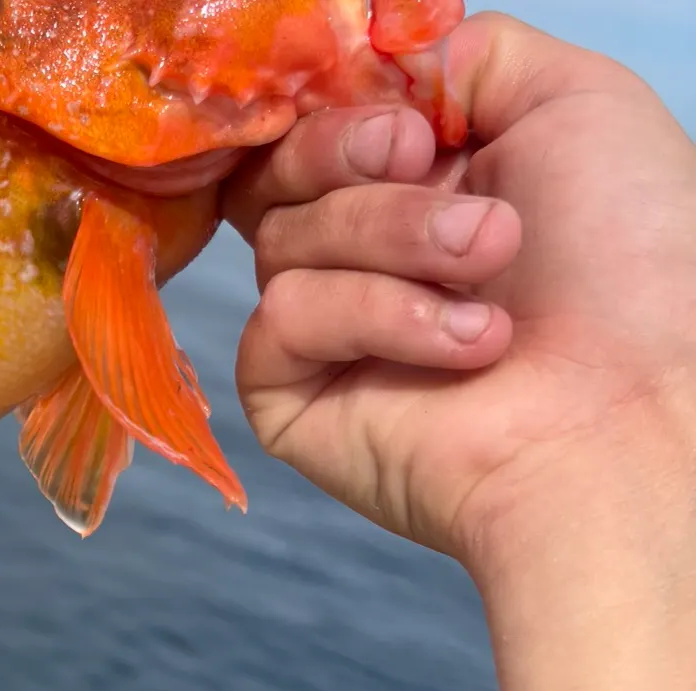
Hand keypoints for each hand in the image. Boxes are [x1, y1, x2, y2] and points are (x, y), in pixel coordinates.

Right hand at [220, 12, 695, 584]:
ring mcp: (330, 332)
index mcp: (425, 185)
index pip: (320, 124)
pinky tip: (457, 348)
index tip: (408, 128)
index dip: (342, 111)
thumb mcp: (575, 104)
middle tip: (423, 171)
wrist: (624, 413)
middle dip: (349, 159)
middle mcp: (370, 255)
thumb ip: (467, 59)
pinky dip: (368, 317)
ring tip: (487, 280)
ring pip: (282, 241)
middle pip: (281, 171)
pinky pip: (278, 320)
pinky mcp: (293, 398)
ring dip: (394, 243)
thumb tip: (385, 70)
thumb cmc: (630, 273)